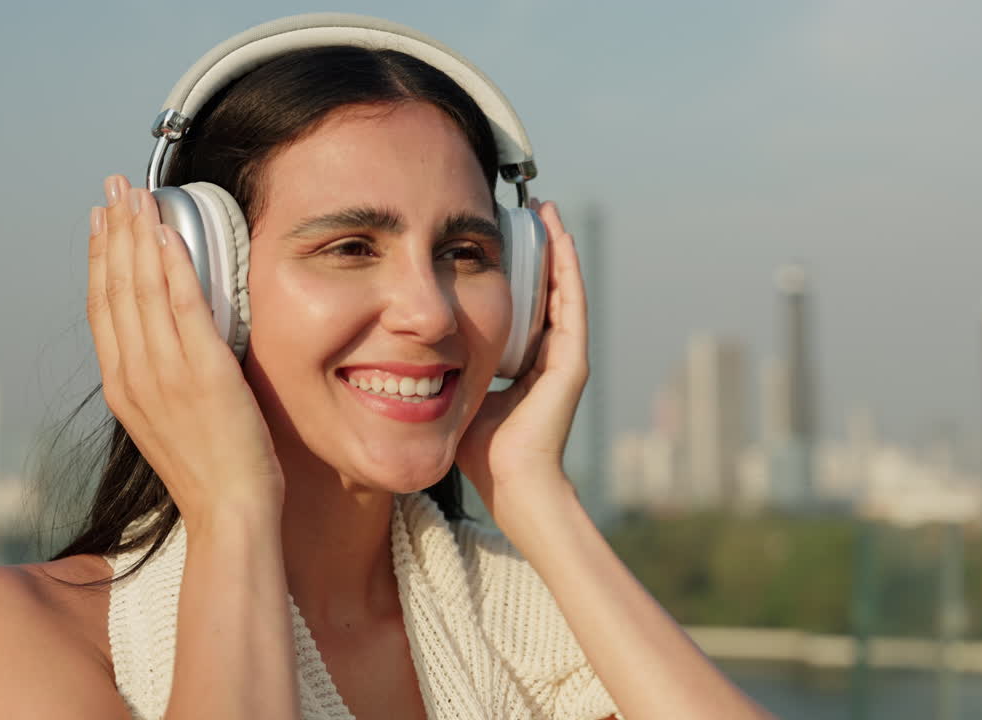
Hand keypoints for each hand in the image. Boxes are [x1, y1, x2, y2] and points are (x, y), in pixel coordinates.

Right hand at [87, 176, 283, 528]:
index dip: (98, 260)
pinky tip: (168, 233)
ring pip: (142, 287)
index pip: (102, 308)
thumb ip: (163, 380)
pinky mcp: (204, 371)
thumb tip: (170, 344)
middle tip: (111, 188)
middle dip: (112, 232)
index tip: (99, 224)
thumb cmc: (212, 472)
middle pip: (114, 287)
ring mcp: (166, 372)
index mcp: (123, 387)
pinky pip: (183, 304)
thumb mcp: (171, 422)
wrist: (230, 512)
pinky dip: (173, 264)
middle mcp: (134, 374)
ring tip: (134, 194)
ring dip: (137, 234)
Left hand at [455, 199, 588, 524]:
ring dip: (556, 246)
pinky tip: (560, 240)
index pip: (523, 303)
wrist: (510, 483)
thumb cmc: (483, 451)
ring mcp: (566, 357)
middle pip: (546, 287)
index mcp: (525, 362)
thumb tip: (409, 352)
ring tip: (545, 209)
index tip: (499, 235)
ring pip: (563, 287)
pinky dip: (567, 270)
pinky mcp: (572, 362)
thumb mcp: (461, 394)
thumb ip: (449, 371)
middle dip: (537, 247)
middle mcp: (550, 355)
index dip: (516, 267)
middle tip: (526, 208)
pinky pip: (571, 304)